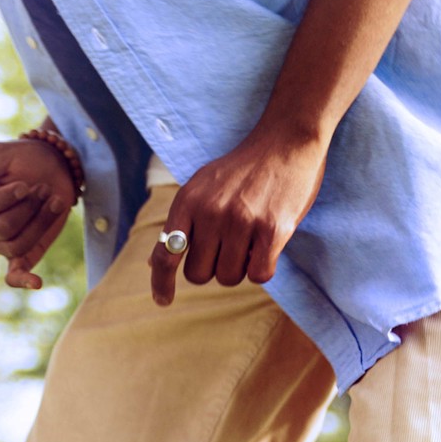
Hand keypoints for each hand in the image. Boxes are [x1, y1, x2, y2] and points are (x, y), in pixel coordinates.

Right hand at [0, 139, 77, 290]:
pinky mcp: (23, 251)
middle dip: (28, 208)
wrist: (51, 164)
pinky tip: (36, 283)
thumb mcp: (0, 154)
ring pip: (18, 244)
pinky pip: (15, 273)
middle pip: (1, 229)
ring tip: (53, 198)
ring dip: (40, 221)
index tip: (24, 185)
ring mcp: (0, 241)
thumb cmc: (20, 157)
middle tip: (42, 188)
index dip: (2, 201)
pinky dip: (24, 280)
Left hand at [151, 124, 326, 307]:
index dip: (161, 283)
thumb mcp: (202, 186)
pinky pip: (259, 275)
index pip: (165, 254)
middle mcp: (211, 212)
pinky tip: (267, 245)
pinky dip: (263, 267)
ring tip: (251, 238)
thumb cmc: (243, 169)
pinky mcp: (272, 230)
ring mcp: (242, 221)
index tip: (162, 301)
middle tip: (229, 246)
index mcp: (188, 201)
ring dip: (240, 267)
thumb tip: (154, 262)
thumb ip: (180, 222)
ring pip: (229, 277)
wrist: (286, 140)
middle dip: (213, 268)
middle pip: (199, 275)